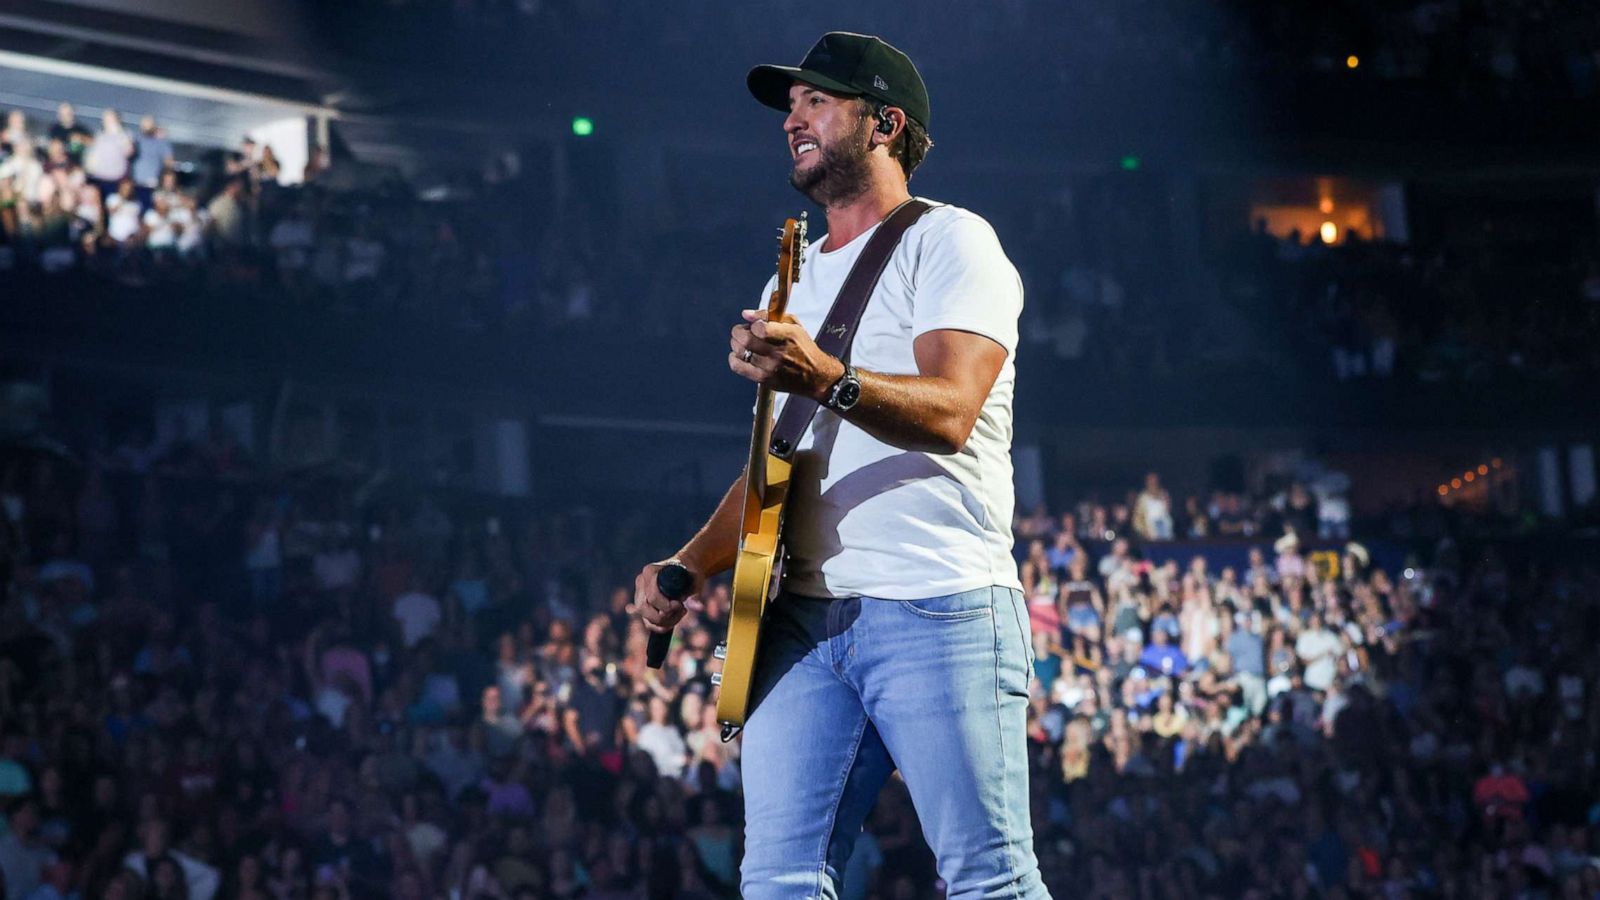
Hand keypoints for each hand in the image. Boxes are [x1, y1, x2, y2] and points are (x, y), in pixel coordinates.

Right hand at [634, 558, 705, 634]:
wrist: (686, 569)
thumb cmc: (690, 572)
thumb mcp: (695, 580)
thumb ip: (696, 594)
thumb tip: (699, 609)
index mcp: (650, 572)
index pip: (652, 596)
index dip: (667, 606)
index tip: (681, 605)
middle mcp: (641, 582)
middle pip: (644, 608)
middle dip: (665, 616)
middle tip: (682, 610)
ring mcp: (640, 595)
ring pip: (646, 618)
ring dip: (665, 622)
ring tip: (680, 613)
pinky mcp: (644, 606)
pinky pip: (648, 623)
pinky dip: (661, 627)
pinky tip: (674, 621)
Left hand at [730, 309, 844, 399]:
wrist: (816, 375)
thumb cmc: (803, 348)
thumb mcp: (793, 325)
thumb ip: (768, 316)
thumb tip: (745, 314)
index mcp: (787, 336)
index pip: (759, 327)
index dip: (753, 324)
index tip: (755, 325)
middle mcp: (778, 353)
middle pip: (746, 340)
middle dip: (738, 332)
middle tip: (741, 331)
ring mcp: (770, 367)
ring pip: (740, 352)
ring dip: (736, 344)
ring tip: (742, 343)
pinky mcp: (764, 379)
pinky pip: (738, 367)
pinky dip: (734, 359)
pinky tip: (739, 355)